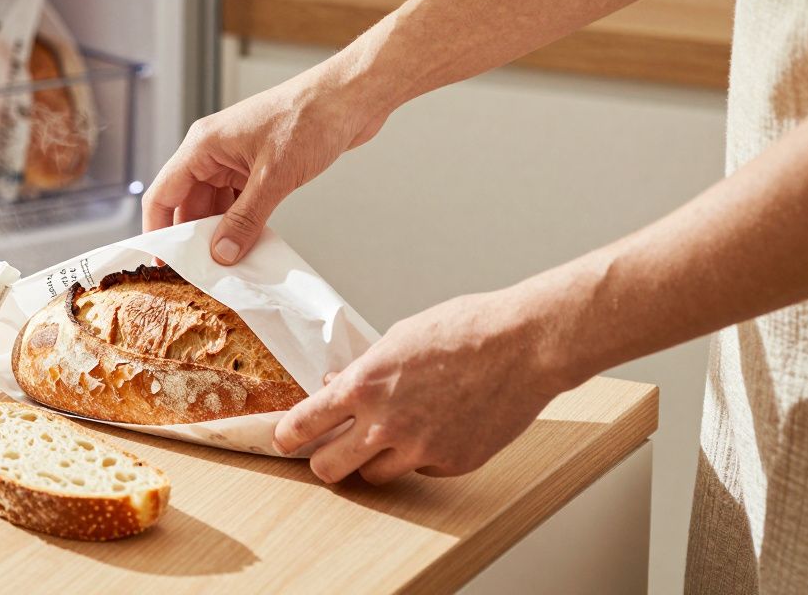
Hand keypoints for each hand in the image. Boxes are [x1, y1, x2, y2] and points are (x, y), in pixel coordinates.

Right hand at [142, 65, 391, 263]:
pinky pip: (238, 200)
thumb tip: (221, 253)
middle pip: (187, 202)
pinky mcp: (258, 165)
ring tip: (226, 263)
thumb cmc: (311, 118)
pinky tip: (248, 243)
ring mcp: (236, 158)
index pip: (163, 193)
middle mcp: (213, 151)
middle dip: (192, 237)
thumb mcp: (273, 176)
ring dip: (219, 231)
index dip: (157, 230)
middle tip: (199, 272)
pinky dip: (240, 222)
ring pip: (213, 203)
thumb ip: (245, 218)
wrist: (351, 97)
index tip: (160, 263)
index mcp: (203, 144)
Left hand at [274, 290, 569, 484]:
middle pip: (328, 468)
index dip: (287, 436)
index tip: (283, 439)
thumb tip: (334, 386)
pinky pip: (421, 470)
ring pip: (374, 476)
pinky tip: (440, 426)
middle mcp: (385, 424)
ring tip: (392, 433)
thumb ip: (363, 370)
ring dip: (374, 460)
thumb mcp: (398, 339)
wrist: (524, 346)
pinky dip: (421, 455)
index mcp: (364, 385)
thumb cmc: (463, 330)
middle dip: (326, 459)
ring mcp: (420, 449)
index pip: (304, 424)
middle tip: (332, 449)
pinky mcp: (452, 463)